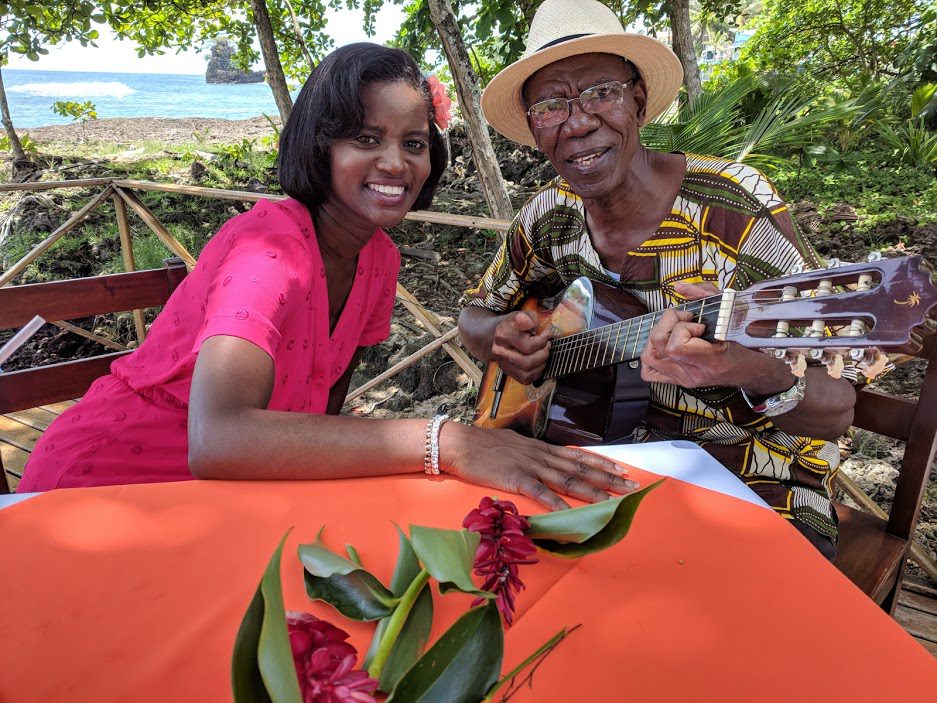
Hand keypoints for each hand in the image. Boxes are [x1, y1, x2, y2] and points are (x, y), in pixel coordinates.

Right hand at [441, 423, 638, 510]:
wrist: (459, 443)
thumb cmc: (482, 446)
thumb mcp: (513, 445)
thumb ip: (531, 454)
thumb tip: (545, 462)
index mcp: (541, 448)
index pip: (578, 455)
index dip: (602, 462)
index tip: (622, 469)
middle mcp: (541, 455)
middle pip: (581, 468)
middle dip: (608, 478)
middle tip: (631, 486)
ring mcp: (530, 467)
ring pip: (568, 480)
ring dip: (593, 490)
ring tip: (613, 499)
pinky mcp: (516, 479)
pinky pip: (541, 493)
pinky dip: (558, 503)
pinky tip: (572, 512)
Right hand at [490, 310, 550, 384]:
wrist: (496, 335)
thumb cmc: (512, 325)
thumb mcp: (520, 315)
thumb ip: (527, 317)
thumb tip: (531, 324)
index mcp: (503, 335)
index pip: (527, 345)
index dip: (543, 340)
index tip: (547, 333)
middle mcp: (500, 352)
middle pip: (527, 362)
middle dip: (543, 354)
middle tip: (547, 345)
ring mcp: (503, 364)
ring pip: (527, 373)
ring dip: (541, 364)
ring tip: (544, 353)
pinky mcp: (508, 372)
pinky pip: (526, 379)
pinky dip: (537, 373)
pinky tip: (539, 362)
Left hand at [639, 282, 785, 389]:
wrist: (751, 370)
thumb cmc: (746, 343)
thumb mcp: (732, 313)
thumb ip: (704, 296)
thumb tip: (679, 286)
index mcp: (711, 360)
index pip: (677, 347)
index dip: (682, 328)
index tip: (697, 323)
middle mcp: (694, 373)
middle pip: (658, 347)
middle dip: (667, 325)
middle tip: (684, 321)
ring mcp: (684, 378)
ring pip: (649, 357)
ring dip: (657, 337)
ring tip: (674, 330)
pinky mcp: (678, 380)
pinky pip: (650, 372)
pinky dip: (651, 355)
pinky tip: (664, 345)